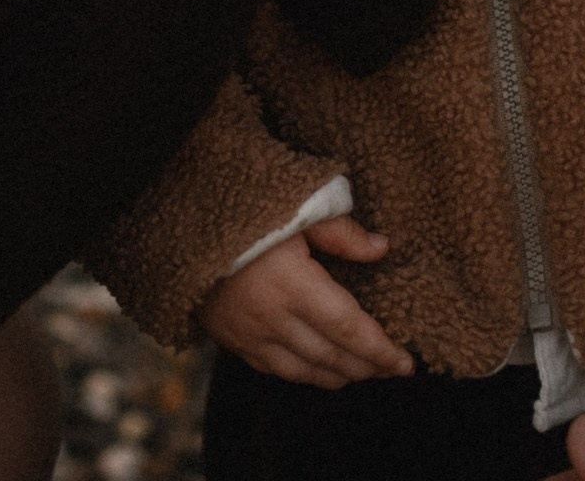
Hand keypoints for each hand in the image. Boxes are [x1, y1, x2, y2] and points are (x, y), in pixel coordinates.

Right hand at [198, 215, 412, 388]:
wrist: (177, 223)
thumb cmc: (242, 210)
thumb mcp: (297, 208)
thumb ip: (342, 232)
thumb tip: (382, 249)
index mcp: (294, 284)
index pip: (349, 328)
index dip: (380, 350)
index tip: (407, 362)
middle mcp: (272, 318)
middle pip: (331, 356)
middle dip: (366, 366)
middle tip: (392, 369)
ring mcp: (248, 334)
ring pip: (303, 370)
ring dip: (338, 375)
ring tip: (362, 373)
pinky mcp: (231, 339)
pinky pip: (273, 369)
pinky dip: (303, 374)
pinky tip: (318, 370)